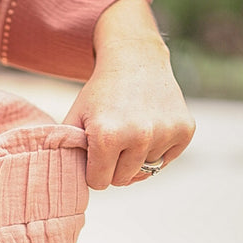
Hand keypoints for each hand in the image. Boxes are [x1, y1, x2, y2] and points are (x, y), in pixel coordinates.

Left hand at [63, 0, 194, 189]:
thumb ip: (64, 148)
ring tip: (131, 130)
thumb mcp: (75, 116)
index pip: (99, 183)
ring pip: (146, 171)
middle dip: (114, 167)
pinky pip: (166, 160)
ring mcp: (165, 133)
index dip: (94, 171)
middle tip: (113, 141)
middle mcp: (139, 136)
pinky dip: (157, 150)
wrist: (136, 59)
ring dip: (136, 158)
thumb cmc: (101, 93)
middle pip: (122, 180)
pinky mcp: (185, 130)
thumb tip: (58, 176)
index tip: (94, 155)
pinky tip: (150, 127)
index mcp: (108, 136)